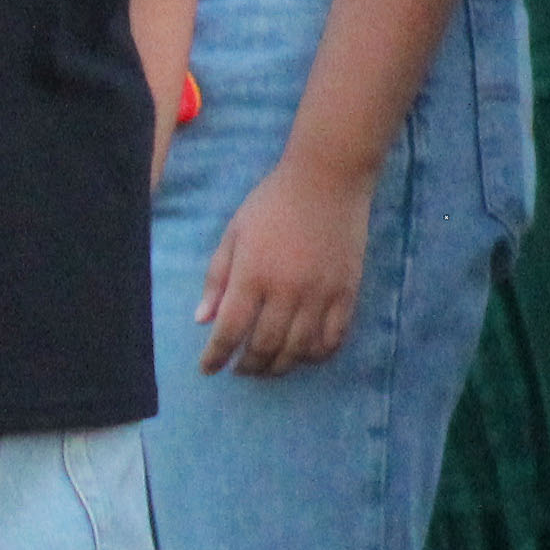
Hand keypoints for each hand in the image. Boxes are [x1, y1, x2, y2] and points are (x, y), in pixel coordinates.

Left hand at [197, 150, 375, 377]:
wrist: (327, 181)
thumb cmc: (272, 203)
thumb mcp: (234, 233)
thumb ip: (218, 278)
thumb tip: (203, 320)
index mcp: (253, 274)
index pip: (230, 329)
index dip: (216, 356)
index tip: (208, 369)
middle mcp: (286, 291)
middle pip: (264, 346)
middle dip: (248, 365)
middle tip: (240, 369)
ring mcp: (320, 295)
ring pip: (298, 350)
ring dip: (279, 366)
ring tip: (267, 368)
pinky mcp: (347, 294)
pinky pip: (333, 339)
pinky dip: (316, 355)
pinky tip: (304, 355)